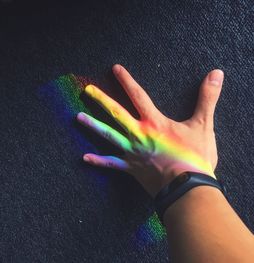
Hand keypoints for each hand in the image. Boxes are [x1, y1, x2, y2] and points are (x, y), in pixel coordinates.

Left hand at [77, 64, 223, 197]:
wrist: (188, 188)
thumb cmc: (195, 158)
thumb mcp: (203, 125)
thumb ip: (207, 98)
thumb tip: (216, 73)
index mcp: (154, 122)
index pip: (138, 95)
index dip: (127, 81)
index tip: (114, 69)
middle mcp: (138, 134)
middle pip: (116, 113)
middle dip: (101, 100)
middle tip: (86, 90)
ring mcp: (132, 152)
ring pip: (108, 136)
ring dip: (93, 126)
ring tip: (78, 117)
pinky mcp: (131, 168)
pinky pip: (111, 164)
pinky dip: (98, 161)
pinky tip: (84, 158)